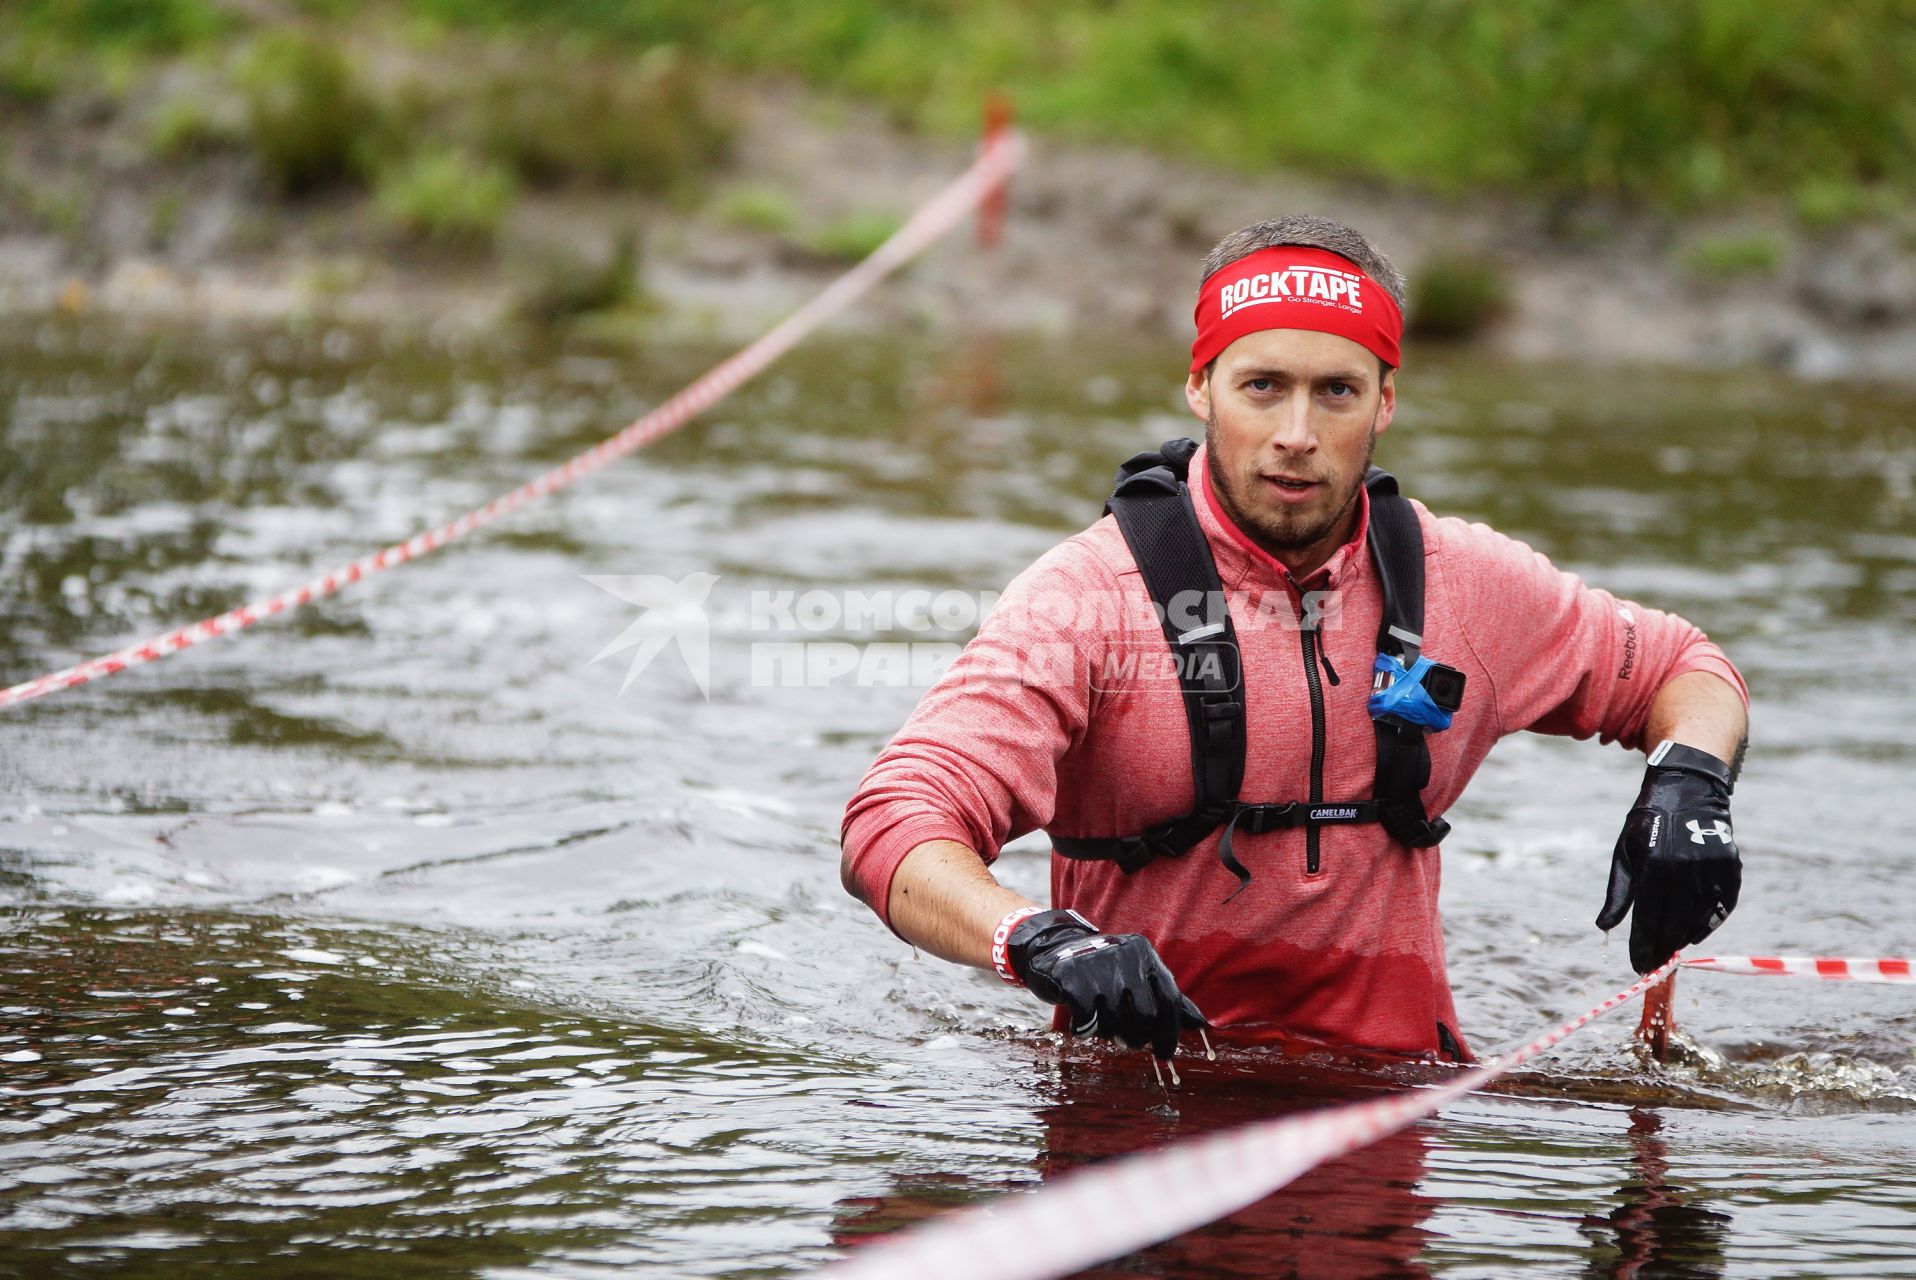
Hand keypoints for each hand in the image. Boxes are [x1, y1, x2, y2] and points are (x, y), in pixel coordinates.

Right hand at [1006, 909, 1207, 1058]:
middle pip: (1145, 1016)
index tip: (1164, 1055)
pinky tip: (1081, 1020)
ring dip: (1108, 1032)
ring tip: (1100, 1022)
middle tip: (1124, 1039)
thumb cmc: (1102, 970)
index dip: (1169, 1032)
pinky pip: (1088, 1021)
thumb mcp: (1136, 975)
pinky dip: (1085, 1028)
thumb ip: (1166, 997)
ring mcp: (1098, 966)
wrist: (1051, 949)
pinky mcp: (1073, 979)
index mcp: (1145, 955)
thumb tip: (1201, 1024)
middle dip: (1136, 1036)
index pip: (1169, 999)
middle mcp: (1125, 957)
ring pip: (1116, 1022)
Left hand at [1597, 741, 1741, 972]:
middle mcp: (1684, 870)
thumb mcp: (1624, 852)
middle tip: (1654, 965)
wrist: (1687, 788)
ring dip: (1683, 939)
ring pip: (1698, 919)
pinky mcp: (1730, 867)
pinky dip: (1709, 923)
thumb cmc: (1647, 823)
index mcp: (1653, 866)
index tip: (1638, 967)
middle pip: (1674, 925)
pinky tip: (1694, 932)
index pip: (1647, 920)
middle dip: (1662, 949)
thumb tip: (1604, 927)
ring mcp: (1710, 869)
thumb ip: (1618, 893)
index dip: (1642, 948)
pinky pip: (1721, 906)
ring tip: (1670, 950)